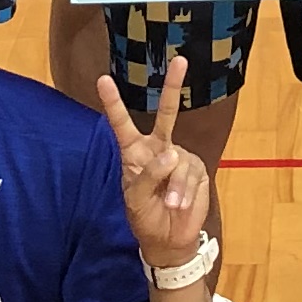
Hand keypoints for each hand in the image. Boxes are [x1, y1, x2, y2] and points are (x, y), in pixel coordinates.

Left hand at [94, 56, 214, 266]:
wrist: (169, 240)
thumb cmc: (145, 217)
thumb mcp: (135, 200)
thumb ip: (148, 175)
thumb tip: (172, 153)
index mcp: (135, 153)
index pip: (122, 125)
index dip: (114, 103)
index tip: (103, 79)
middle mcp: (158, 148)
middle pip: (166, 114)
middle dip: (173, 87)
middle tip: (180, 61)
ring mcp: (180, 157)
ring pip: (178, 161)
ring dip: (175, 187)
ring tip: (170, 205)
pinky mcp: (198, 170)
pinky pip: (191, 174)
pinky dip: (185, 192)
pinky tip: (181, 204)